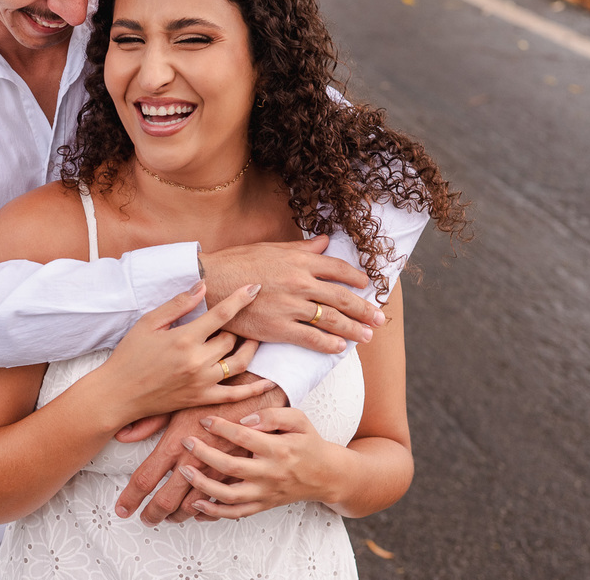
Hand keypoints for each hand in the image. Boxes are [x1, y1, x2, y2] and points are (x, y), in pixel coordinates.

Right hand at [97, 284, 269, 424]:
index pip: (221, 314)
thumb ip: (178, 304)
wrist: (118, 393)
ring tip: (254, 339)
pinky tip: (268, 381)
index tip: (255, 288)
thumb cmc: (130, 355)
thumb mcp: (148, 323)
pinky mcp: (201, 399)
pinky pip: (235, 395)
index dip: (241, 299)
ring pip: (239, 363)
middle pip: (232, 338)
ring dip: (250, 349)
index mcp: (184, 338)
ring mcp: (202, 382)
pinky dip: (254, 389)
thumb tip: (203, 286)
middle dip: (239, 326)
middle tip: (241, 318)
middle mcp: (197, 361)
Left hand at [114, 382, 288, 524]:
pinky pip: (220, 504)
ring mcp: (217, 472)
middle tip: (144, 520)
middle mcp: (196, 462)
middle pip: (167, 499)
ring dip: (178, 515)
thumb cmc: (217, 392)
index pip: (146, 478)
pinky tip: (199, 512)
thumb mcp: (180, 401)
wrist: (260, 393)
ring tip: (169, 518)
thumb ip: (150, 421)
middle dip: (153, 513)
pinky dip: (208, 512)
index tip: (122, 509)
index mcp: (177, 443)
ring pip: (193, 506)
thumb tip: (123, 435)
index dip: (131, 497)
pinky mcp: (237, 475)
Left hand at [179, 408, 335, 518]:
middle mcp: (271, 474)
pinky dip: (214, 512)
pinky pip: (236, 513)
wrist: (326, 475)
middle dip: (204, 454)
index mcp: (279, 449)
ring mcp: (265, 493)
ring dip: (203, 485)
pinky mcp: (262, 505)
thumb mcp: (299, 420)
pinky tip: (195, 504)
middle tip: (186, 441)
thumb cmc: (308, 443)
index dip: (222, 428)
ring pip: (230, 495)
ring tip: (183, 472)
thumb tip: (246, 420)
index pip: (245, 437)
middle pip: (231, 467)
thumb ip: (273, 415)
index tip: (204, 420)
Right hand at [199, 236, 385, 351]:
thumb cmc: (236, 262)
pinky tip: (340, 348)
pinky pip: (311, 337)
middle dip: (364, 308)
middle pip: (341, 297)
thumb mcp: (271, 248)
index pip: (338, 269)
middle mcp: (300, 282)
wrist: (211, 282)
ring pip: (331, 319)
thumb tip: (325, 242)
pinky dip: (328, 344)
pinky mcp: (278, 327)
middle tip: (379, 318)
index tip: (368, 286)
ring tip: (366, 336)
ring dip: (353, 329)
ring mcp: (291, 306)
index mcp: (299, 260)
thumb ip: (301, 248)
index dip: (357, 278)